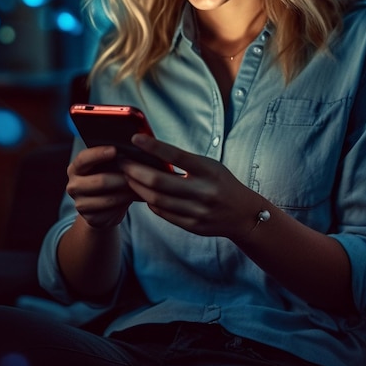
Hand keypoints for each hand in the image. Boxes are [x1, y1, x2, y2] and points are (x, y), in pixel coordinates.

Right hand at [66, 145, 135, 228]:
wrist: (105, 207)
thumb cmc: (109, 178)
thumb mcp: (107, 166)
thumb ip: (112, 159)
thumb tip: (129, 152)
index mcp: (75, 168)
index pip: (83, 159)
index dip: (98, 154)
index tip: (114, 150)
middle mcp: (73, 186)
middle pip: (100, 181)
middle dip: (121, 177)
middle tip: (136, 173)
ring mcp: (80, 204)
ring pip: (109, 198)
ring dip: (126, 192)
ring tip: (139, 185)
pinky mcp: (91, 219)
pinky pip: (112, 211)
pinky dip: (125, 204)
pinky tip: (133, 197)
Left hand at [120, 134, 262, 240]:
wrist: (243, 214)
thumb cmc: (222, 183)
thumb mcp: (210, 166)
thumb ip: (185, 162)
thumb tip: (152, 152)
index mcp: (209, 171)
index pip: (176, 156)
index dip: (153, 147)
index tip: (135, 139)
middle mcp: (204, 191)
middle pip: (159, 181)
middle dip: (135, 171)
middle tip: (122, 162)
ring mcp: (198, 211)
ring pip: (157, 199)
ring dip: (137, 187)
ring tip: (127, 177)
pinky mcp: (193, 226)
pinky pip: (163, 213)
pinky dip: (150, 202)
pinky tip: (142, 193)